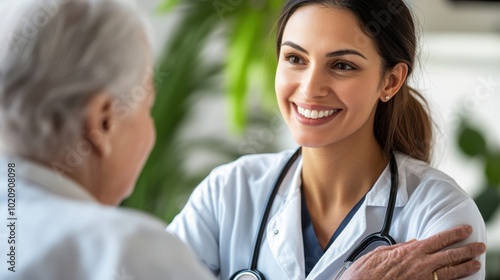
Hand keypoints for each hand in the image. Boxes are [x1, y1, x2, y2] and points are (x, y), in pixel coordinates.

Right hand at [340, 225, 485, 279]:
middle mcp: (420, 265)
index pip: (439, 239)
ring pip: (450, 272)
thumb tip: (413, 243)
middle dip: (467, 250)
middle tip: (479, 246)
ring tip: (476, 263)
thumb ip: (401, 247)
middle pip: (450, 255)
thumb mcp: (382, 252)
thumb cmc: (368, 271)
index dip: (454, 234)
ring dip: (465, 267)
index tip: (465, 230)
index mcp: (411, 252)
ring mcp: (422, 279)